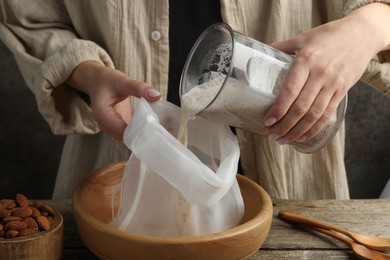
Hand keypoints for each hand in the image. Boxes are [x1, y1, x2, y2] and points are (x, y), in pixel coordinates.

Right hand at [66, 62, 160, 140]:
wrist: (97, 81)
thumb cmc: (107, 80)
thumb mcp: (122, 80)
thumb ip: (139, 87)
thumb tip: (156, 95)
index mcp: (102, 114)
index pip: (122, 131)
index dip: (139, 132)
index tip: (155, 128)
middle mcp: (104, 125)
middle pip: (125, 138)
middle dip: (142, 136)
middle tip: (160, 131)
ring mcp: (110, 129)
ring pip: (128, 140)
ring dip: (141, 137)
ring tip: (157, 130)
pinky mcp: (116, 129)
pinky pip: (129, 136)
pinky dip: (139, 133)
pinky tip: (151, 128)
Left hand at [264, 3, 389, 144]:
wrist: (361, 34)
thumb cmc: (328, 35)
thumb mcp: (302, 37)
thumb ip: (281, 47)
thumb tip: (261, 55)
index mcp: (306, 60)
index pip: (290, 90)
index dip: (278, 109)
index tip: (268, 121)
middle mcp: (320, 74)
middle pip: (301, 107)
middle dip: (284, 125)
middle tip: (272, 135)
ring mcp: (333, 84)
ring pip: (314, 115)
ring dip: (297, 131)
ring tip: (284, 140)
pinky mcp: (342, 91)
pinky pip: (327, 114)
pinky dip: (314, 128)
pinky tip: (303, 137)